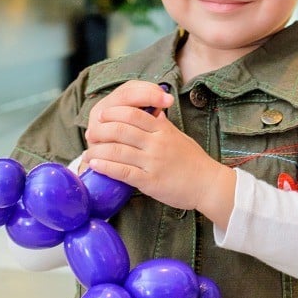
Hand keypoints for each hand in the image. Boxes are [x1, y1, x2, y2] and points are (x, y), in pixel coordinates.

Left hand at [83, 81, 234, 227]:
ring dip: (98, 150)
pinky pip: (123, 172)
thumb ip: (161, 126)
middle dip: (101, 130)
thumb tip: (151, 113)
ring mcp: (153, 163)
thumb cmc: (193, 161)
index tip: (102, 116)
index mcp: (162, 130)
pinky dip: (106, 167)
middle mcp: (156, 143)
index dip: (113, 113)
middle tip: (90, 134)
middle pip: (121, 130)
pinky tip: (95, 165)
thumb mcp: (178, 136)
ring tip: (88, 152)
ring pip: (118, 151)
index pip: (133, 114)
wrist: (208, 184)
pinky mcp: (150, 181)